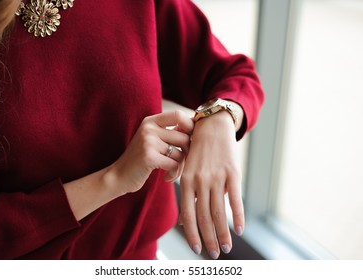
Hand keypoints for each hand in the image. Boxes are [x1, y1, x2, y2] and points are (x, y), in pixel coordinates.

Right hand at [111, 110, 193, 195]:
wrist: (117, 177)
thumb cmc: (140, 160)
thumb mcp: (151, 140)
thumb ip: (169, 133)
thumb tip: (195, 126)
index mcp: (150, 121)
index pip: (178, 114)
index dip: (190, 125)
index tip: (191, 139)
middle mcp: (149, 128)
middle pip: (184, 137)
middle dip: (188, 153)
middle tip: (181, 164)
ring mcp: (148, 141)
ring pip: (181, 152)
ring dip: (181, 166)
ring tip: (173, 172)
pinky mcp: (148, 157)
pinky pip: (174, 164)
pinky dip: (174, 173)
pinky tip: (167, 177)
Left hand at [179, 111, 243, 258]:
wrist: (212, 127)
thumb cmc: (197, 151)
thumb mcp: (186, 169)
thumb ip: (185, 194)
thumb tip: (183, 222)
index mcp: (187, 181)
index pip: (188, 214)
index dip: (192, 234)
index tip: (196, 249)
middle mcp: (200, 181)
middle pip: (205, 217)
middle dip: (209, 239)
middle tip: (214, 254)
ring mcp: (217, 177)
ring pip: (219, 211)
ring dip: (223, 233)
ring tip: (226, 247)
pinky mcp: (233, 173)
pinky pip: (236, 199)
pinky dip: (238, 216)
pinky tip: (240, 229)